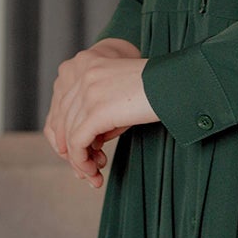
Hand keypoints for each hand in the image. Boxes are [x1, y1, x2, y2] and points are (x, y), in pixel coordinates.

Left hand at [43, 38, 159, 189]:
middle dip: (72, 151)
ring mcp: (87, 90)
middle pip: (60, 121)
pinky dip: (83, 163)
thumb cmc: (155, 91)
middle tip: (88, 169)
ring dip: (80, 162)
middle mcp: (79, 72)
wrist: (177, 83)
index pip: (59, 104)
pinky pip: (78, 144)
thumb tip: (79, 149)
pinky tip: (96, 174)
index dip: (64, 134)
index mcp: (82, 63)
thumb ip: (92, 111)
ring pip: (69, 136)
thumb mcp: (116, 94)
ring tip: (95, 175)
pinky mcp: (96, 109)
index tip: (80, 153)